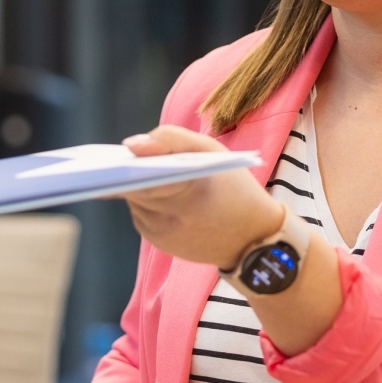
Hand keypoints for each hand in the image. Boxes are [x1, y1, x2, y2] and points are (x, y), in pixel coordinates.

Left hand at [119, 126, 283, 268]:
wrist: (252, 238)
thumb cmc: (234, 187)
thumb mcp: (211, 151)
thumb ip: (171, 138)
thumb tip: (131, 145)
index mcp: (187, 189)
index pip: (140, 172)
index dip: (131, 161)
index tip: (129, 150)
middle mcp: (171, 216)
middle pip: (132, 186)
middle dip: (132, 172)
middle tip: (136, 158)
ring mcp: (162, 234)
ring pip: (134, 200)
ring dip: (139, 187)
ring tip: (157, 176)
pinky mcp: (159, 244)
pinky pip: (141, 216)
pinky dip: (146, 204)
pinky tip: (162, 196)